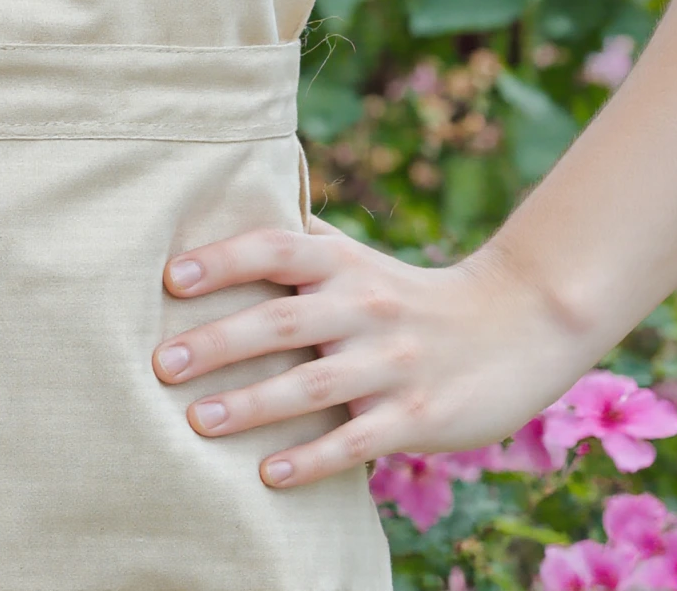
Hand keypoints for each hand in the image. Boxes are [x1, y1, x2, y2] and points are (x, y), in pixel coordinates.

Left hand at [152, 221, 591, 489]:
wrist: (515, 327)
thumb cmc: (411, 296)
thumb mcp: (360, 257)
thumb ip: (302, 237)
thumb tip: (234, 199)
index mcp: (345, 264)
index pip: (277, 248)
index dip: (225, 259)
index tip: (171, 278)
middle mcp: (365, 307)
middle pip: (282, 319)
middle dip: (219, 342)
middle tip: (161, 363)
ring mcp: (392, 363)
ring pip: (313, 384)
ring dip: (252, 405)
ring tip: (197, 423)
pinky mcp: (417, 415)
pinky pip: (356, 440)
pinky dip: (312, 459)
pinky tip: (269, 476)